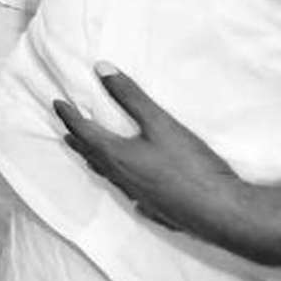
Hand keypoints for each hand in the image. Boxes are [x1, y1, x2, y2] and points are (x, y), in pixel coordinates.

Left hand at [54, 64, 243, 240]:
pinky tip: (130, 188)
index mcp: (117, 156)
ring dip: (95, 160)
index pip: (84, 131)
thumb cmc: (190, 165)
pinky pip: (130, 194)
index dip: (69, 116)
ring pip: (109, 176)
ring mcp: (139, 198)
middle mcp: (122, 178)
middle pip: (92, 155)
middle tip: (66, 129)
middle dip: (78, 139)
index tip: (58, 104)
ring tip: (89, 154)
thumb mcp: (160, 123)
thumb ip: (130, 96)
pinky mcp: (158, 211)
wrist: (222, 213)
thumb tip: (100, 68)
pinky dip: (121, 182)